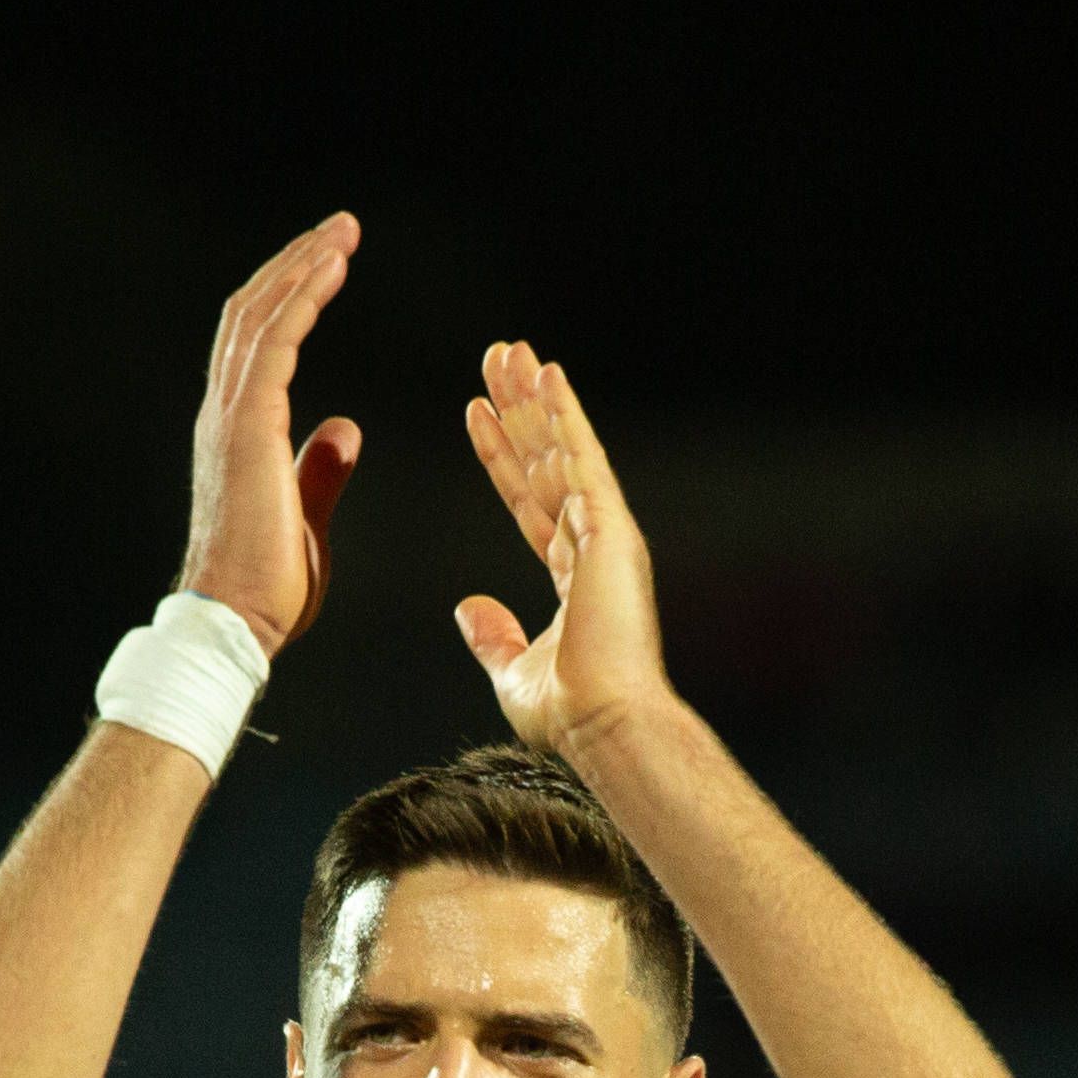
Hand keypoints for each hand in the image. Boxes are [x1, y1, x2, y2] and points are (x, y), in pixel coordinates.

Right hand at [176, 214, 366, 654]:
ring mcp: (230, 417)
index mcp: (238, 430)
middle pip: (252, 314)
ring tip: (342, 234)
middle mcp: (224, 412)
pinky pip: (272, 344)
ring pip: (259, 317)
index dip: (292, 296)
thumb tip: (344, 426)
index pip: (259, 342)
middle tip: (342, 229)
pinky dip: (300, 299)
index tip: (332, 262)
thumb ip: (320, 468)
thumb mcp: (307, 515)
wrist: (236, 623)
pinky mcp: (245, 427)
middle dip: (296, 264)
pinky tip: (330, 271)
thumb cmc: (268, 588)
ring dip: (302, 268)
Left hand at [452, 339, 669, 751]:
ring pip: (561, 448)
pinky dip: (564, 414)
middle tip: (497, 357)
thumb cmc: (571, 713)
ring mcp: (604, 532)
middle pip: (544, 459)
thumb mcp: (513, 671)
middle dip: (520, 407)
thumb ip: (493, 636)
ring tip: (510, 350)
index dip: (501, 454)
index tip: (477, 414)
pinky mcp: (609, 528)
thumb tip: (468, 608)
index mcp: (573, 574)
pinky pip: (581, 458)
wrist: (606, 727)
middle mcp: (592, 544)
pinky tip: (547, 372)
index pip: (526, 498)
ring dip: (535, 397)